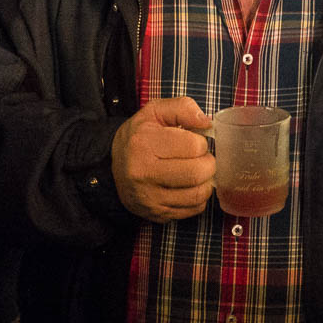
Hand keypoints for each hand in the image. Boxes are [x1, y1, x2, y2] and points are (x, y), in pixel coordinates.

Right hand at [111, 96, 214, 222]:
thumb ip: (183, 108)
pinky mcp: (156, 214)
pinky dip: (199, 197)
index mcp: (143, 143)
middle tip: (201, 158)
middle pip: (197, 173)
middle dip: (208, 164)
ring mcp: (149, 198)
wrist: (114, 165)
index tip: (194, 142)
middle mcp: (143, 173)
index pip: (193, 146)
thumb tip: (207, 122)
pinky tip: (189, 186)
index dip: (201, 142)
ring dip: (206, 182)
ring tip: (197, 171)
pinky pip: (193, 209)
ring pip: (198, 195)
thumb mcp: (155, 111)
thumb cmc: (140, 136)